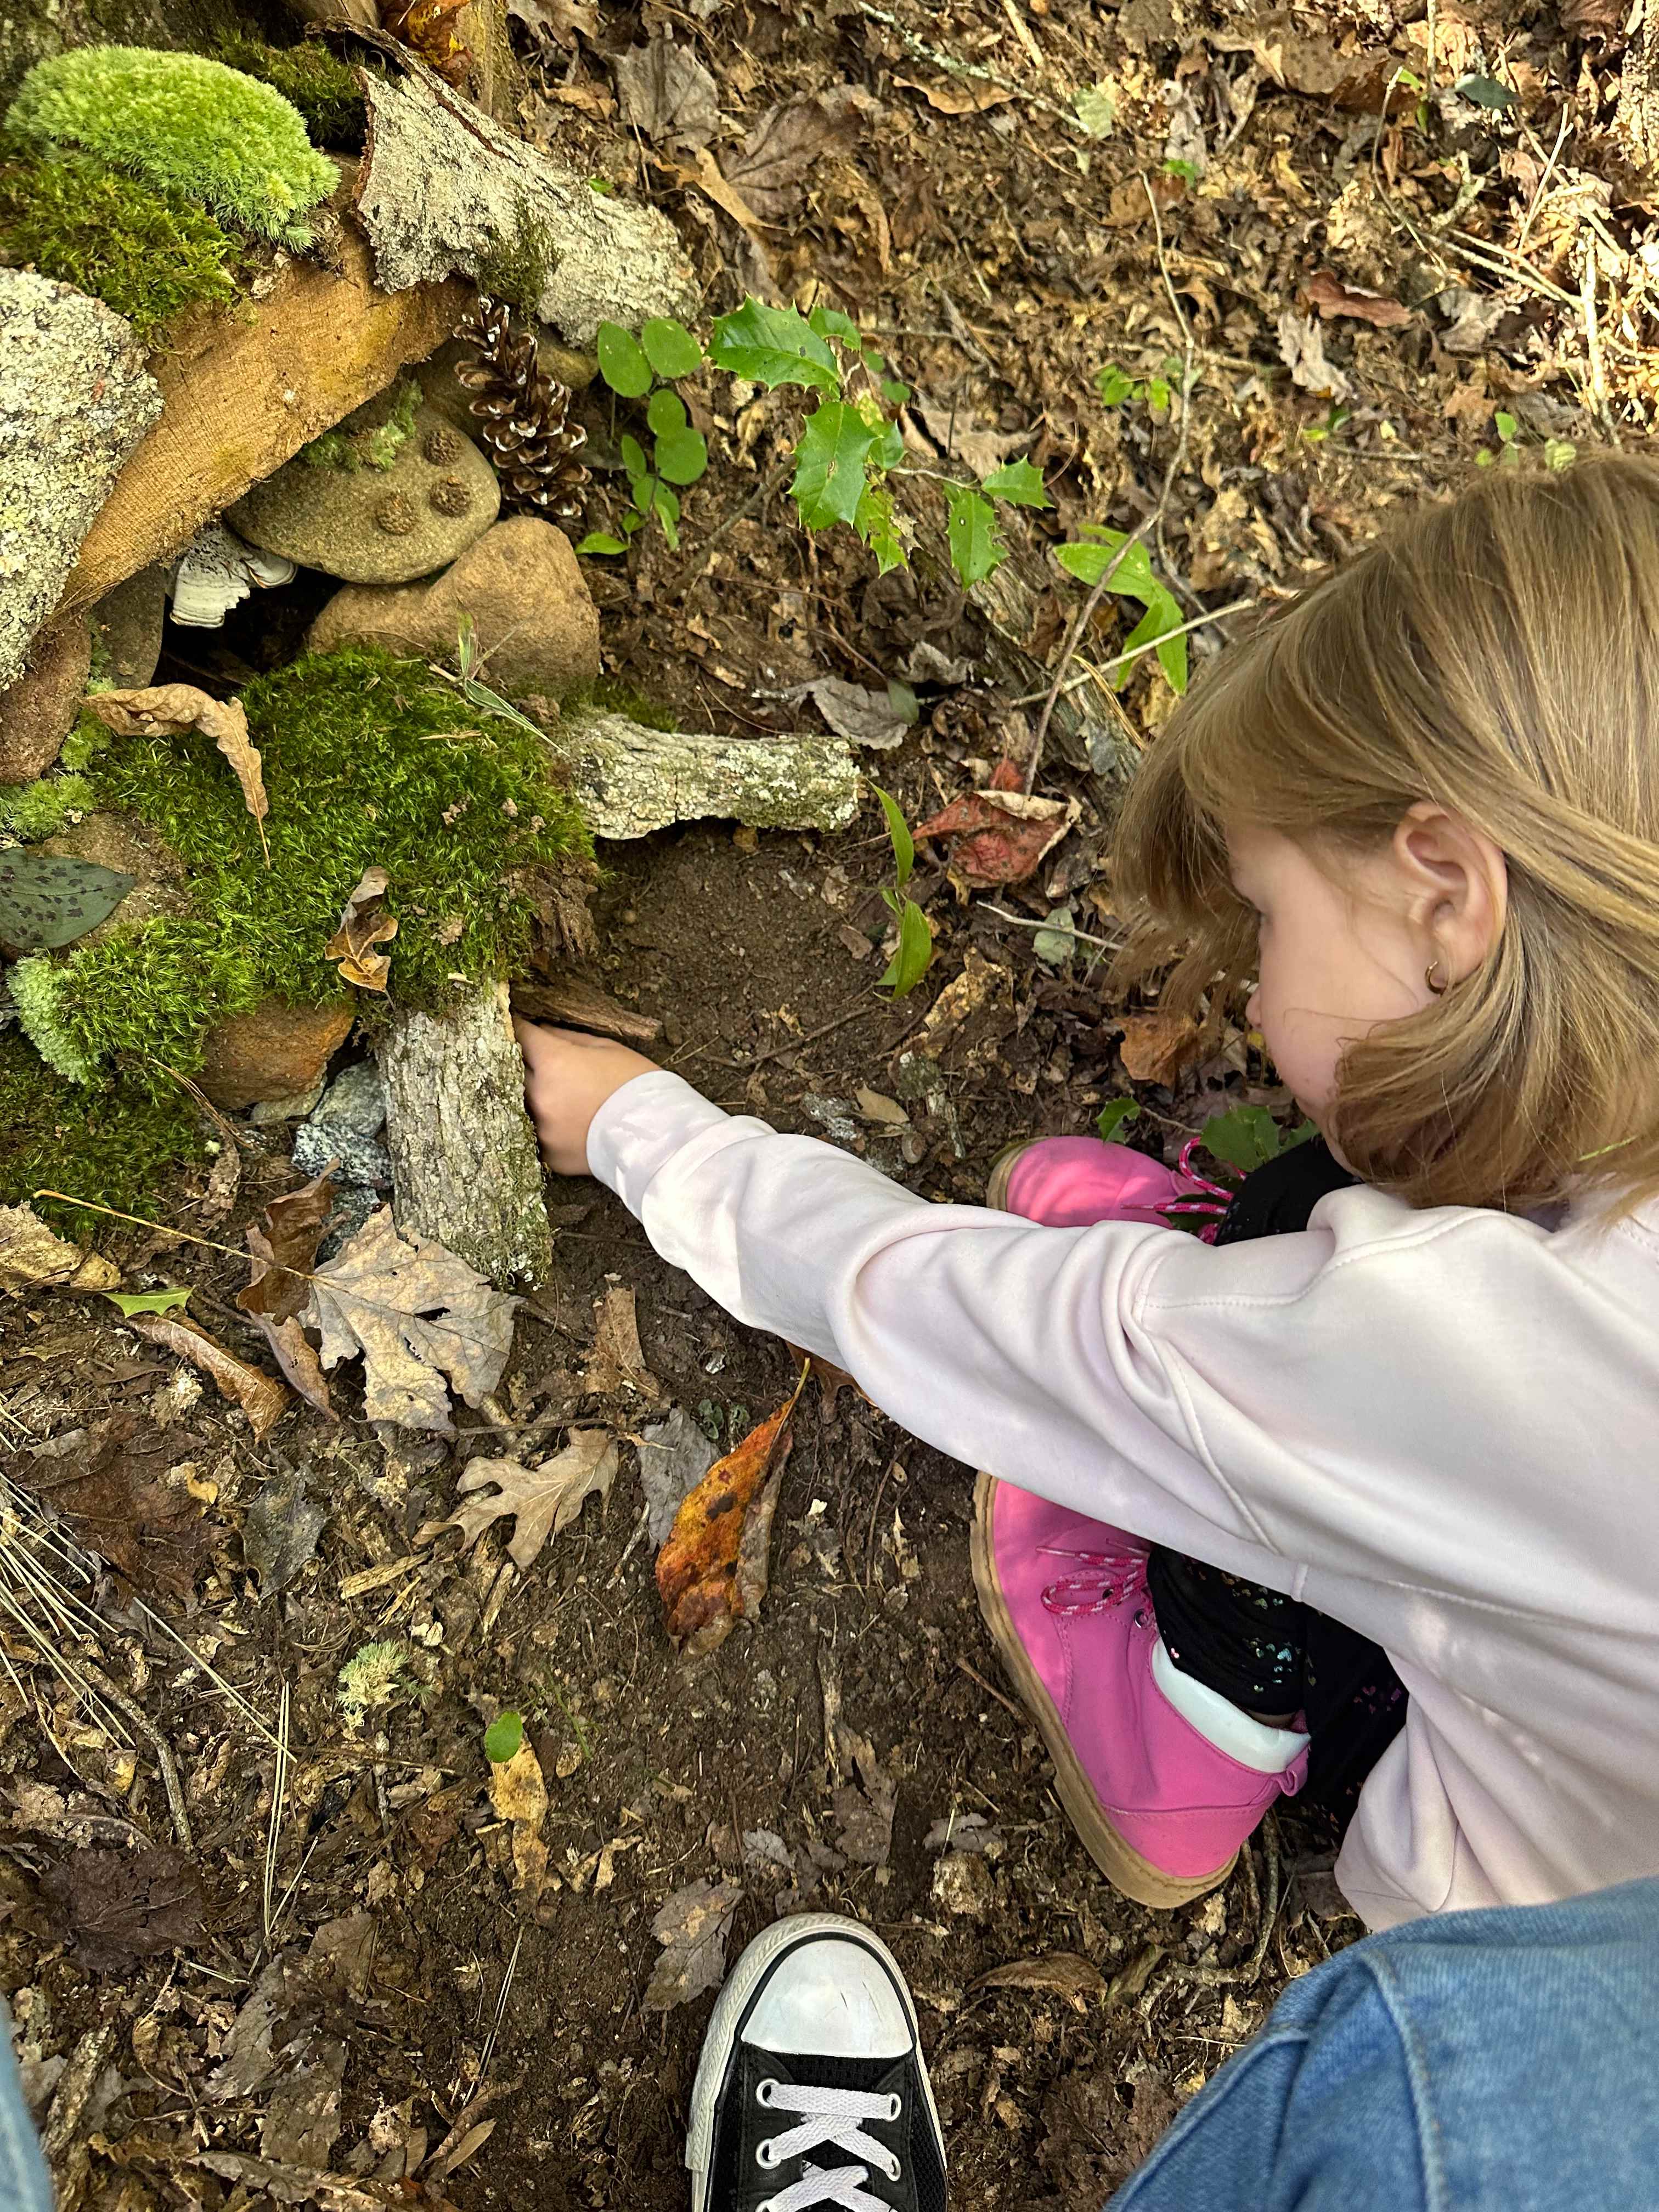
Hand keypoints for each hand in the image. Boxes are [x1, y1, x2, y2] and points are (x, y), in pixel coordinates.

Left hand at [516, 1019, 658, 1176]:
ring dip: (537, 1098)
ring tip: (562, 1097)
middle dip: (526, 1065)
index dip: (520, 1027)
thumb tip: (543, 1032)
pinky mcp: (549, 1155)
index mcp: (554, 1062)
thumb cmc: (637, 1084)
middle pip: (515, 1072)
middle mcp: (540, 1096)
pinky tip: (571, 1125)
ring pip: (524, 1106)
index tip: (518, 1024)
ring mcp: (542, 1129)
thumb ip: (568, 1038)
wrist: (659, 1136)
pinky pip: (540, 1135)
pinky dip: (552, 1128)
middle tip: (541, 1063)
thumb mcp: (607, 1048)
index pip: (522, 1036)